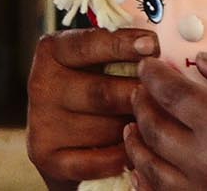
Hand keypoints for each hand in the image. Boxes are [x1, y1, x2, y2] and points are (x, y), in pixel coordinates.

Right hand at [25, 26, 156, 188]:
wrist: (62, 136)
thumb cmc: (92, 89)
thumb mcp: (97, 63)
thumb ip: (119, 55)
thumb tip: (159, 57)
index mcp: (52, 51)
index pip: (88, 45)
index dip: (122, 45)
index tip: (152, 45)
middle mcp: (42, 83)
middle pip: (103, 93)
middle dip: (139, 97)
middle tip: (165, 100)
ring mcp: (42, 122)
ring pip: (106, 129)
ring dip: (134, 129)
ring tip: (151, 125)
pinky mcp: (46, 156)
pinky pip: (98, 161)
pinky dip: (122, 157)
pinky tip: (134, 149)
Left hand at [124, 57, 206, 190]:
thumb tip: (203, 62)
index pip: (169, 93)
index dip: (152, 76)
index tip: (147, 66)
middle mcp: (206, 160)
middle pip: (153, 128)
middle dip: (140, 105)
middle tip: (139, 92)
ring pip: (151, 167)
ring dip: (136, 144)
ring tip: (133, 129)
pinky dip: (147, 182)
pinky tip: (145, 171)